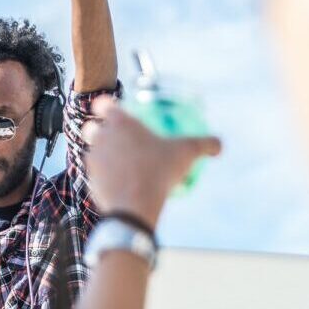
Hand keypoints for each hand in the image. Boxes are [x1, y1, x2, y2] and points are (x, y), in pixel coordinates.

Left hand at [83, 96, 220, 228]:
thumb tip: (218, 145)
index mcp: (120, 123)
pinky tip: (118, 182)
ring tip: (120, 163)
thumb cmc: (160, 172)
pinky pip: (95, 175)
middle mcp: (102, 137)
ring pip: (91, 151)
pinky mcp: (90, 180)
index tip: (113, 110)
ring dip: (102, 154)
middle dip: (98, 129)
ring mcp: (93, 159)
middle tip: (115, 138)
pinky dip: (104, 176)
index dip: (106, 105)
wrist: (135, 205)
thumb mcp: (186, 154)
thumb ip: (203, 145)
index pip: (104, 103)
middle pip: (91, 126)